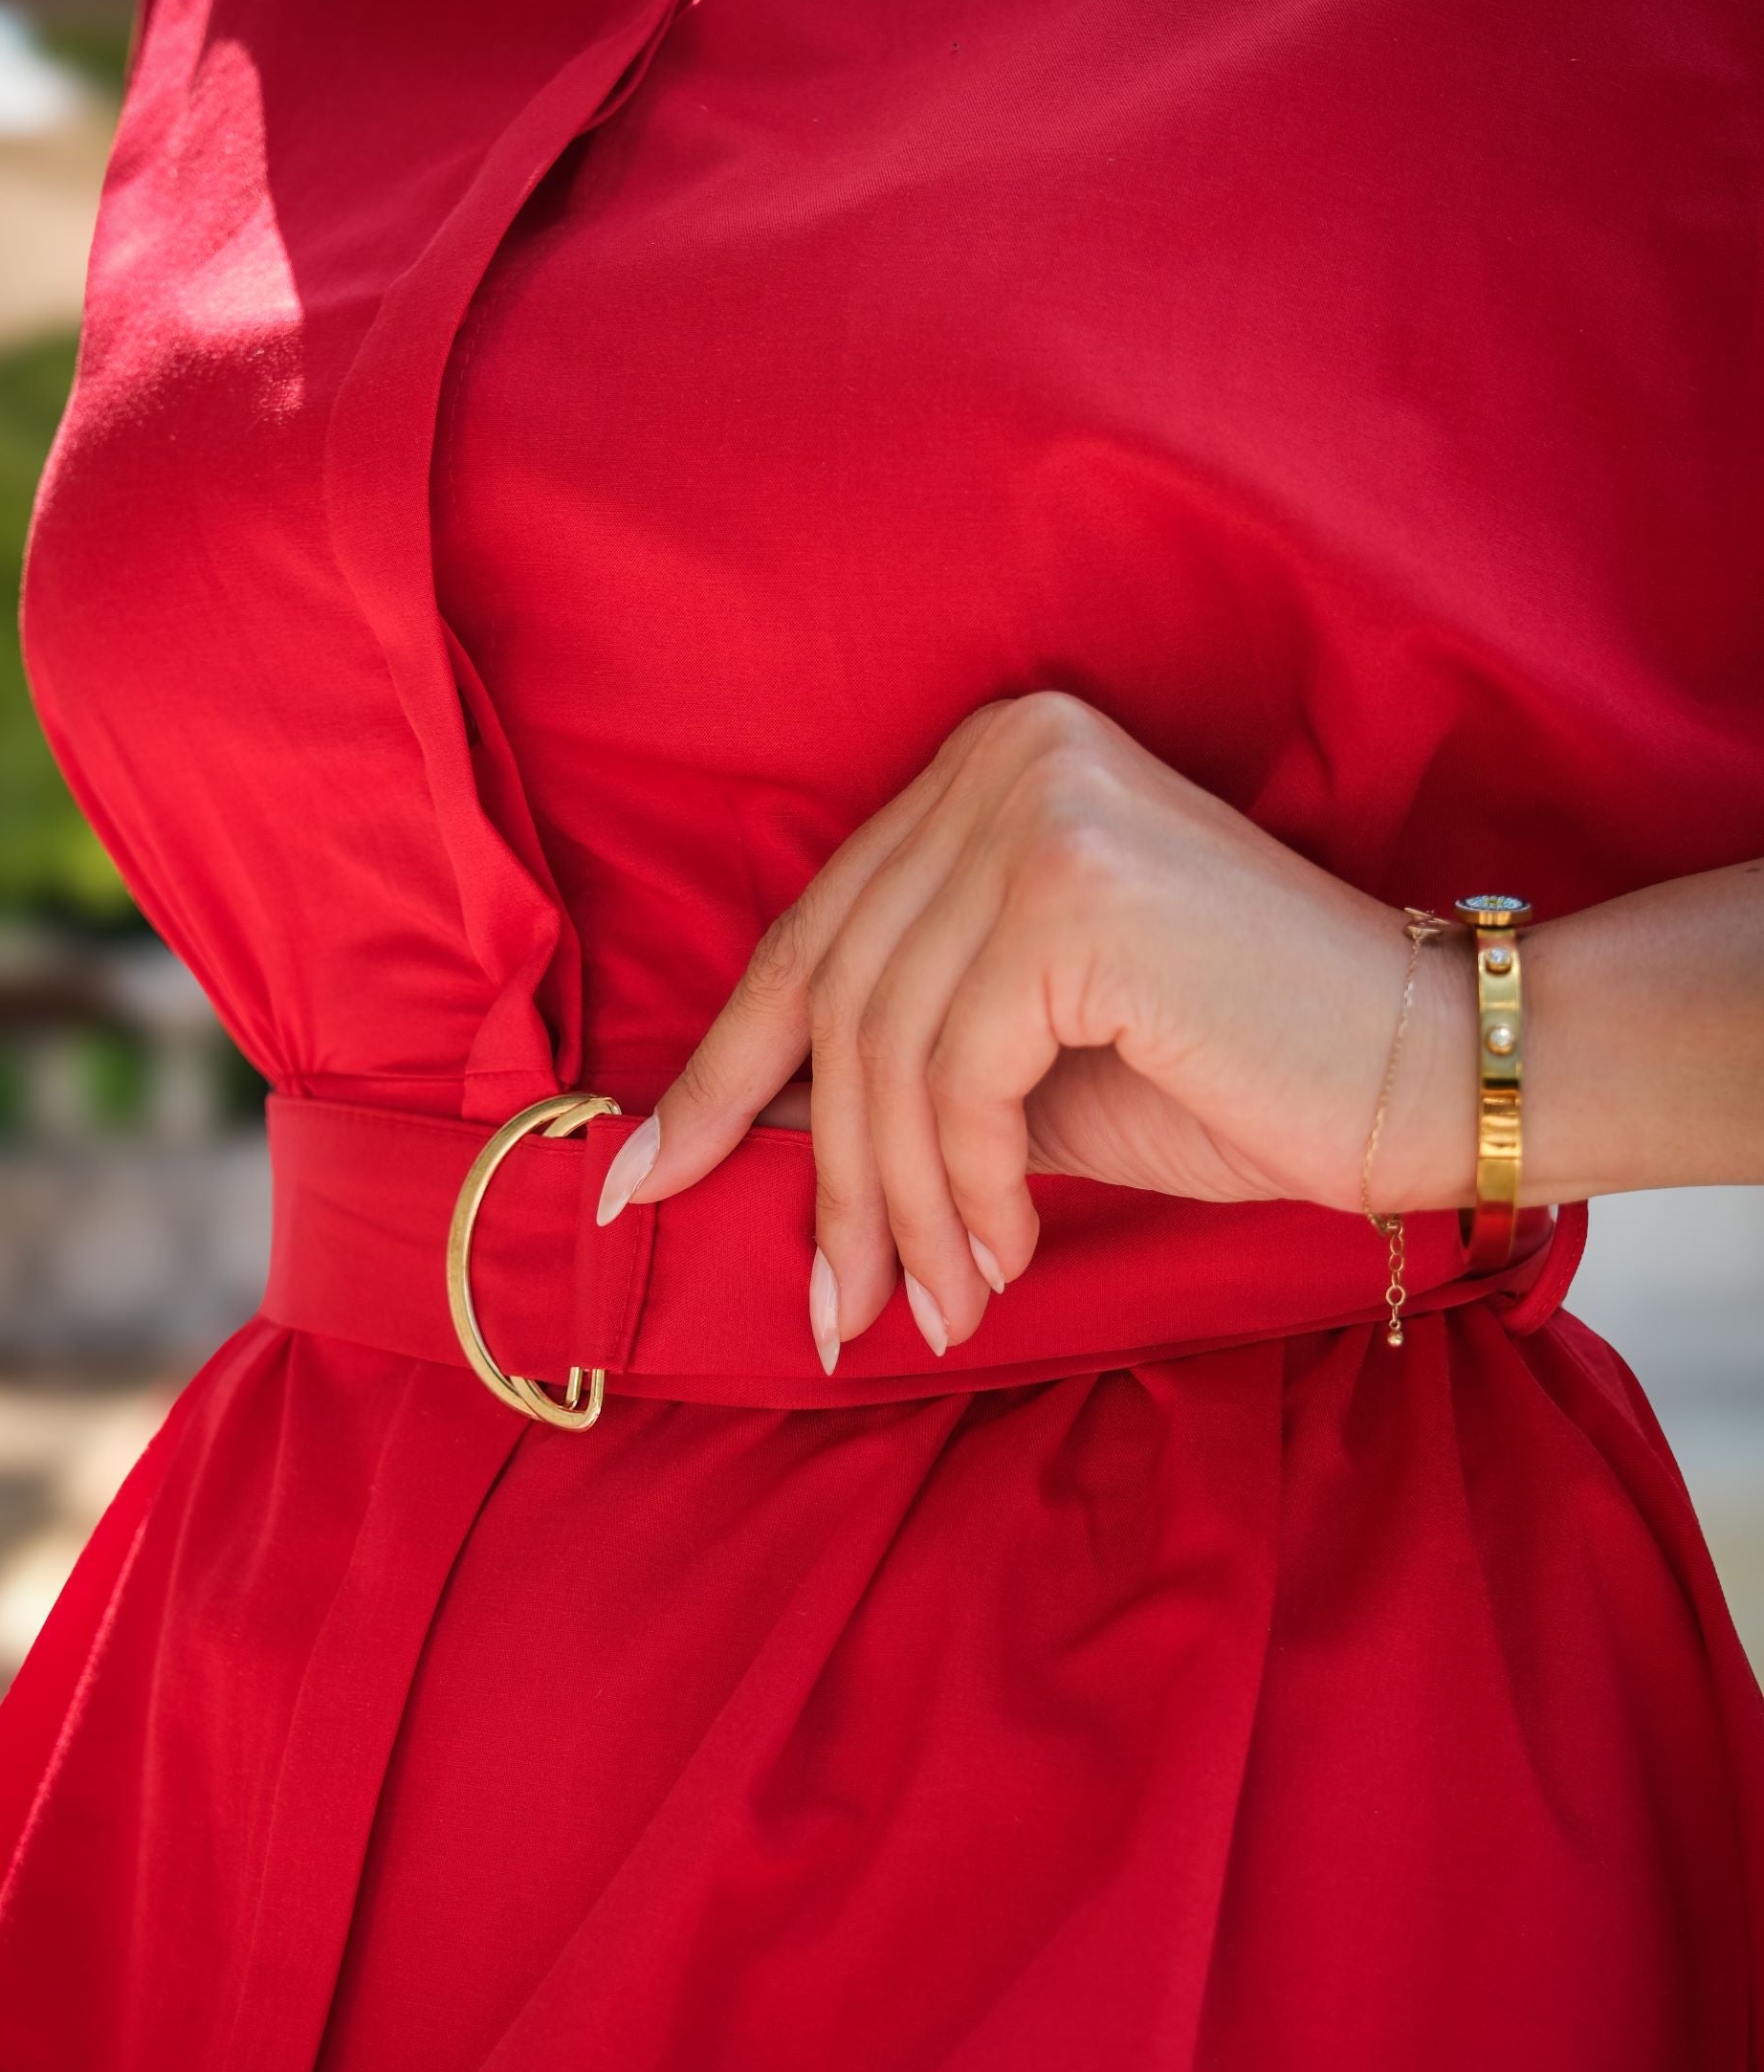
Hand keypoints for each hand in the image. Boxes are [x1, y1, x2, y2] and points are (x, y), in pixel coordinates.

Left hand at [598, 693, 1472, 1366]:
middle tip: (827, 1314)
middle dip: (819, 1180)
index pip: (813, 937)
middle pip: (835, 1000)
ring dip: (898, 1214)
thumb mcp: (1031, 1068)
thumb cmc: (1244, 1073)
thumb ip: (901, 1070)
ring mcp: (1037, 810)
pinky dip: (966, 1192)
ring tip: (926, 1313)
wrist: (1432, 1069)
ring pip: (884, 1054)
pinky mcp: (1076, 890)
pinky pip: (956, 1079)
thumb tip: (728, 1137)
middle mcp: (1002, 758)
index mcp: (985, 770)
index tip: (638, 1184)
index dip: (715, 1076)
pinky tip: (1007, 1259)